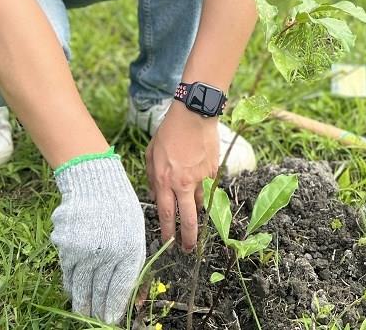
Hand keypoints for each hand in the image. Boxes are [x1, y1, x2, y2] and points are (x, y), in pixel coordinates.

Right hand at [51, 157, 145, 323]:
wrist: (95, 183)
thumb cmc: (120, 208)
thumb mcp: (136, 233)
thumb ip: (133, 263)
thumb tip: (133, 297)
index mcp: (130, 249)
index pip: (120, 288)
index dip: (114, 307)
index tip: (110, 319)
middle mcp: (107, 252)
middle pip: (99, 291)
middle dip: (97, 309)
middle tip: (95, 320)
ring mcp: (85, 249)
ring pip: (81, 285)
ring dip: (81, 301)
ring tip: (82, 311)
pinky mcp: (66, 245)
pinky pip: (67, 272)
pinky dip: (69, 283)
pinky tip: (72, 290)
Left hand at [146, 102, 219, 250]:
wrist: (194, 115)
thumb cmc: (169, 132)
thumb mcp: (152, 154)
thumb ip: (152, 177)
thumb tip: (156, 194)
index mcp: (165, 180)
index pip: (166, 213)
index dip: (167, 231)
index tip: (168, 243)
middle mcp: (184, 183)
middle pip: (188, 218)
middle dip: (188, 237)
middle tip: (188, 249)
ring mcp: (201, 178)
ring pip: (200, 203)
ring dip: (195, 209)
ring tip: (192, 208)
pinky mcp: (214, 172)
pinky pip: (208, 185)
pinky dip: (203, 185)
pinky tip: (198, 174)